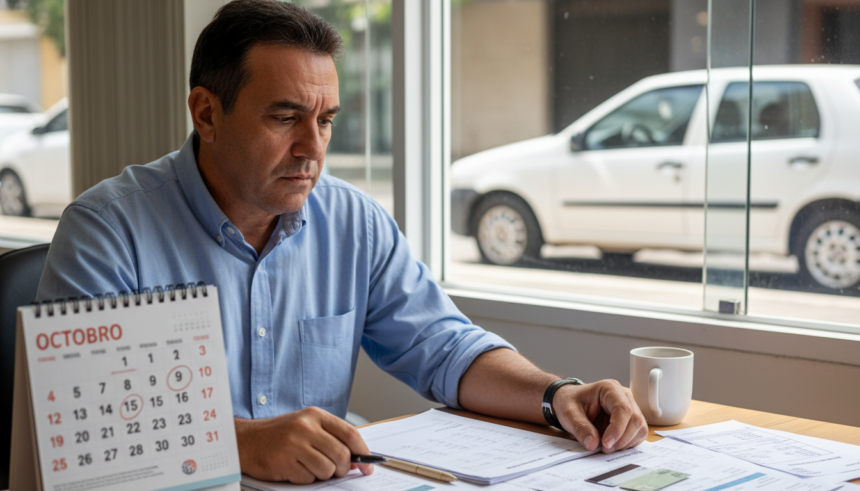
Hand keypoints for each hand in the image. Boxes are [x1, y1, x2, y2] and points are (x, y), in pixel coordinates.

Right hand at [235, 406, 374, 482]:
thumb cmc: (280, 435)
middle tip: (336, 471)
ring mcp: (294, 444)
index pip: (350, 433)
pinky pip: (308, 479)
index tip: (368, 466)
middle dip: (343, 468)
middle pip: (341, 455)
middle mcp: (305, 427)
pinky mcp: (283, 462)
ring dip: (323, 475)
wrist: (246, 440)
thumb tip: (358, 459)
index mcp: (315, 415)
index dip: (364, 452)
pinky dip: (305, 478)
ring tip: (310, 466)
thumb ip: (331, 438)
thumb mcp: (307, 426)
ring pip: (327, 469)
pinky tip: (295, 469)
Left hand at [552, 379, 647, 453]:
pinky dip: (628, 444)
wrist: (570, 402)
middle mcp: (624, 396)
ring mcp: (630, 407)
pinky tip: (613, 445)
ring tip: (607, 447)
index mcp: (609, 389)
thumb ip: (580, 428)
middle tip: (605, 448)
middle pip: (635, 420)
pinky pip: (638, 434)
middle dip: (622, 439)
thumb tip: (593, 444)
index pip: (623, 409)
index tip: (606, 444)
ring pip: (640, 428)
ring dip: (626, 443)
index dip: (617, 429)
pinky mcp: (630, 420)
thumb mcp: (569, 414)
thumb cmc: (570, 402)